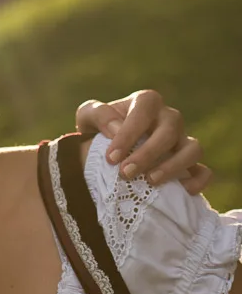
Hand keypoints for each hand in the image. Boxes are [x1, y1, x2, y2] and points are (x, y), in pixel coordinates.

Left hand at [75, 90, 210, 193]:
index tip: (111, 158)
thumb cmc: (98, 129)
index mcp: (146, 102)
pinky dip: (198, 180)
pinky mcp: (190, 163)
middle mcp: (169, 117)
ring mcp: (183, 140)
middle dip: (147, 154)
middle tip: (126, 173)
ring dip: (174, 166)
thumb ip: (98, 114)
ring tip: (150, 181)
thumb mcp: (88, 116)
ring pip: (193, 148)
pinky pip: (205, 170)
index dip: (128, 134)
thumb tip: (116, 129)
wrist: (109, 150)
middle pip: (169, 130)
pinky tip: (181, 190)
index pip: (143, 112)